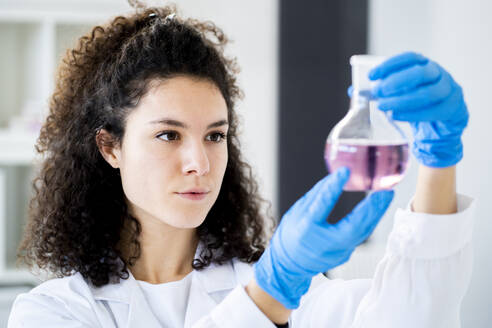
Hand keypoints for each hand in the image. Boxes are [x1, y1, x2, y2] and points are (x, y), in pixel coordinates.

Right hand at [253, 167, 393, 308]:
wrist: (289, 264)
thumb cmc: (292, 234)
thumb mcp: (297, 211)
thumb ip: (317, 195)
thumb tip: (334, 178)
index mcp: (306, 229)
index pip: (321, 205)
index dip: (333, 187)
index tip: (345, 171)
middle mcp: (324, 243)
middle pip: (353, 225)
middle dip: (372, 207)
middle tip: (385, 191)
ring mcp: (336, 253)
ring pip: (362, 232)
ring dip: (376, 214)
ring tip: (386, 196)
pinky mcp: (345, 255)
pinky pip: (359, 236)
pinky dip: (369, 222)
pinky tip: (376, 210)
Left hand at [368, 51, 468, 167]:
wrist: (441, 122)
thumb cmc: (415, 103)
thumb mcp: (399, 93)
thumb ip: (379, 91)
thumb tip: (353, 91)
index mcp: (424, 64)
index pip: (409, 57)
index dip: (389, 65)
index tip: (371, 76)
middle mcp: (438, 74)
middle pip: (420, 73)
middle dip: (397, 82)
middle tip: (379, 92)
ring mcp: (448, 90)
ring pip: (428, 93)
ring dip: (403, 100)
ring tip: (383, 107)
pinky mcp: (452, 108)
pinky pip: (434, 111)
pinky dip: (413, 115)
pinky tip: (396, 116)